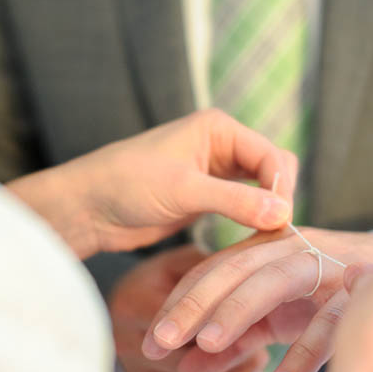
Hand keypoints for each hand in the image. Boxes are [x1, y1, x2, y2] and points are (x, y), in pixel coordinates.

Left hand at [6, 109, 297, 258]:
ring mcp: (215, 173)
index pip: (271, 155)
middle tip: (274, 234)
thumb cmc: (126, 185)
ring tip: (267, 241)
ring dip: (267, 212)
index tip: (280, 222)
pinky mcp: (207, 198)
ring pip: (261, 190)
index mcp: (218, 129)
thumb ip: (235, 201)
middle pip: (273, 170)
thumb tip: (283, 213)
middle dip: (279, 199)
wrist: (88, 207)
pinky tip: (252, 242)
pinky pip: (244, 207)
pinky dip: (252, 222)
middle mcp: (221, 146)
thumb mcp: (184, 190)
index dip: (281, 188)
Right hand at [110, 246, 270, 371]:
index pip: (171, 328)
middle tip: (262, 345)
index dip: (211, 329)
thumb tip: (243, 276)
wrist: (139, 303)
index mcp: (130, 306)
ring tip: (259, 361)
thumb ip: (208, 268)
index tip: (250, 320)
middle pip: (183, 367)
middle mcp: (125, 348)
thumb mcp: (184, 260)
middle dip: (228, 357)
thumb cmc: (171, 276)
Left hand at [141, 226, 372, 371]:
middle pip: (233, 270)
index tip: (150, 339)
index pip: (211, 270)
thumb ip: (232, 340)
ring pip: (273, 282)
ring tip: (207, 345)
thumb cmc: (326, 295)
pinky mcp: (359, 288)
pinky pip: (328, 319)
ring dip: (239, 311)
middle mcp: (289, 249)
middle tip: (159, 342)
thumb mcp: (272, 318)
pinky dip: (305, 351)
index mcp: (264, 251)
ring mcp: (324, 265)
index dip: (178, 303)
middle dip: (193, 305)